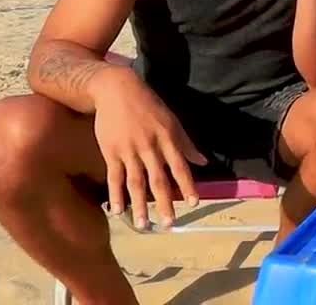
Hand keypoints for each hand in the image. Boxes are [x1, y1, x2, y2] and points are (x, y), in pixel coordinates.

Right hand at [90, 69, 206, 229]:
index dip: (187, 185)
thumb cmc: (148, 105)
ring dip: (140, 205)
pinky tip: (118, 211)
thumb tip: (203, 162)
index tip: (194, 203)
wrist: (117, 90)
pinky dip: (116, 195)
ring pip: (136, 183)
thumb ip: (186, 143)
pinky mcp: (111, 152)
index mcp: (167, 139)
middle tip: (168, 224)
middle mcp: (149, 147)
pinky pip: (114, 177)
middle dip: (165, 203)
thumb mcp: (172, 120)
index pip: (180, 167)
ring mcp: (129, 151)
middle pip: (158, 180)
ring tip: (143, 225)